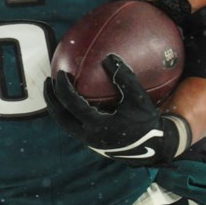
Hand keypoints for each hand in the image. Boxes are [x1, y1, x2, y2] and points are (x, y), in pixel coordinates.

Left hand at [44, 54, 190, 165]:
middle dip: (51, 99)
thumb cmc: (148, 122)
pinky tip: (73, 101)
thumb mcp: (139, 99)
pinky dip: (69, 113)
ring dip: (58, 107)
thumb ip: (124, 78)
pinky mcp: (93, 143)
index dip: (62, 88)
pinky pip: (74, 126)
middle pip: (60, 117)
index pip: (71, 104)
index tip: (60, 72)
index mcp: (97, 126)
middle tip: (48, 82)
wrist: (157, 148)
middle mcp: (89, 136)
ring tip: (55, 91)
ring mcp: (90, 142)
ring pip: (65, 124)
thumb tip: (109, 57)